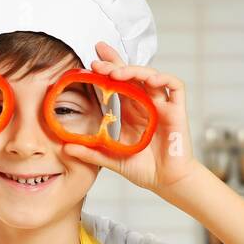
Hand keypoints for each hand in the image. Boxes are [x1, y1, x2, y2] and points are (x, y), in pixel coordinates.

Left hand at [61, 41, 200, 195]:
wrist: (167, 182)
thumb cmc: (144, 170)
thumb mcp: (112, 160)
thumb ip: (91, 153)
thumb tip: (65, 148)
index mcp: (130, 111)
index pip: (118, 83)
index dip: (107, 68)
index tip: (91, 60)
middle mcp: (146, 104)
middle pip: (132, 74)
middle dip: (115, 63)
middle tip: (98, 60)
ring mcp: (162, 106)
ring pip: (150, 76)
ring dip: (134, 70)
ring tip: (117, 72)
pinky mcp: (177, 111)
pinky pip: (175, 87)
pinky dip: (164, 78)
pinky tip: (151, 80)